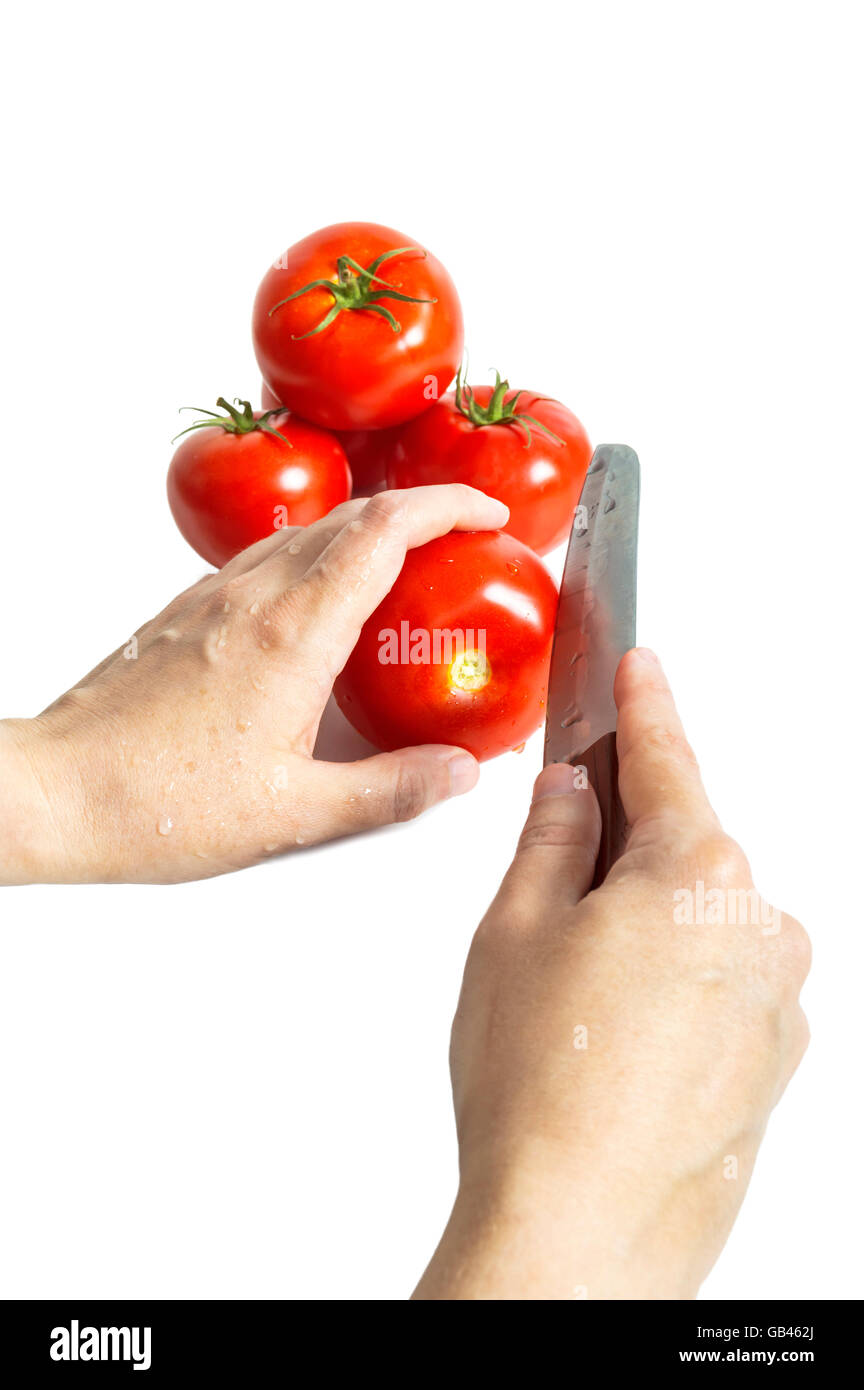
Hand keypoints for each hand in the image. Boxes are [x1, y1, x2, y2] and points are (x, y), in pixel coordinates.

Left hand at [0, 486, 507, 883]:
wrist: (59, 790)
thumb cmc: (159, 801)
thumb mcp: (295, 812)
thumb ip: (390, 789)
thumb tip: (455, 773)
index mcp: (293, 632)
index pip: (385, 530)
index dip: (447, 507)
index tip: (487, 515)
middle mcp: (253, 596)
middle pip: (352, 516)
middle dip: (419, 513)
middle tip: (463, 539)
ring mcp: (214, 596)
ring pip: (307, 532)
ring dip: (365, 532)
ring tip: (404, 569)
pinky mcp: (187, 611)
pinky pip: (267, 558)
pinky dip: (317, 559)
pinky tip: (323, 608)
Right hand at [414, 648, 810, 1299]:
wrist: (580, 1231)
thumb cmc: (541, 1087)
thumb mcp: (514, 930)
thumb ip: (551, 841)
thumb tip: (571, 793)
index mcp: (698, 874)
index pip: (668, 759)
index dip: (646, 705)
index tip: (642, 667)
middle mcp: (759, 928)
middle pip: (685, 848)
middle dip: (623, 847)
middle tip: (551, 888)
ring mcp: (777, 1001)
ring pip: (703, 923)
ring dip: (647, 927)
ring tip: (571, 995)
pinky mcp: (773, 1061)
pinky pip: (723, 987)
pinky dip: (675, 987)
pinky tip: (612, 1035)